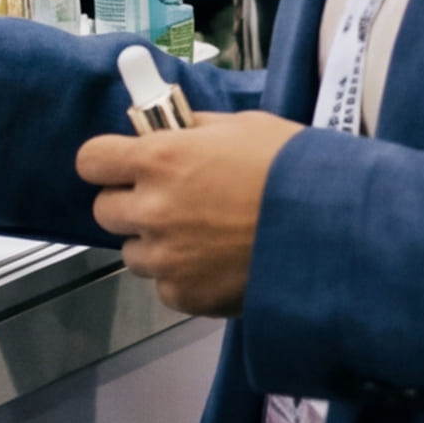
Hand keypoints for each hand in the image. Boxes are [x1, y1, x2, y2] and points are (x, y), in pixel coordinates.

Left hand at [76, 111, 300, 315]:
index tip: (124, 165)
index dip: (108, 162)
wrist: (332, 228)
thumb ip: (196, 131)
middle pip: (104, 210)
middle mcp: (152, 210)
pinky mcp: (183, 295)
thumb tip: (171, 130)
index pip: (91, 160)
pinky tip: (221, 263)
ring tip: (203, 237)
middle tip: (171, 201)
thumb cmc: (293, 168)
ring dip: (157, 243)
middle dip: (131, 203)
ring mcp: (165, 258)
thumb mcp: (245, 127)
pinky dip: (185, 276)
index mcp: (161, 159)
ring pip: (134, 252)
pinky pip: (166, 285)